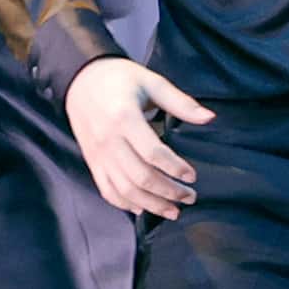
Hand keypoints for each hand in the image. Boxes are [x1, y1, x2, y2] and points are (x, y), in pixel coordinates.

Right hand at [65, 57, 211, 220]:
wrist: (79, 79)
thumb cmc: (119, 78)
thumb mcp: (151, 82)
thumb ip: (181, 102)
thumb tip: (210, 118)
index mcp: (124, 118)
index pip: (152, 153)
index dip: (174, 168)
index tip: (192, 176)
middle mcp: (109, 141)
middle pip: (139, 177)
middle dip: (167, 192)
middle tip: (190, 197)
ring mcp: (98, 154)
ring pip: (124, 189)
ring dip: (150, 204)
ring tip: (173, 211)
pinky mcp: (92, 161)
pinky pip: (106, 189)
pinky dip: (124, 203)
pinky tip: (142, 209)